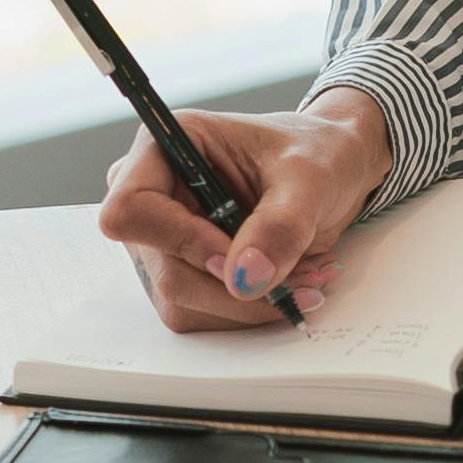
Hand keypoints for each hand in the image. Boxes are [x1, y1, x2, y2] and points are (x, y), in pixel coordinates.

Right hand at [99, 87, 392, 331]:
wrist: (332, 173)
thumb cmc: (316, 155)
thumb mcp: (311, 179)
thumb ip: (279, 225)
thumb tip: (243, 278)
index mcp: (163, 148)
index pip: (130, 211)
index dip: (180, 241)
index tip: (236, 253)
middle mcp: (153, 195)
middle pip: (164, 269)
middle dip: (235, 284)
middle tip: (301, 273)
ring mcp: (162, 240)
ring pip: (182, 301)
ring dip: (249, 303)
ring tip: (305, 275)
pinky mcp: (182, 272)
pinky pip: (201, 313)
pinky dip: (249, 310)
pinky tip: (289, 285)